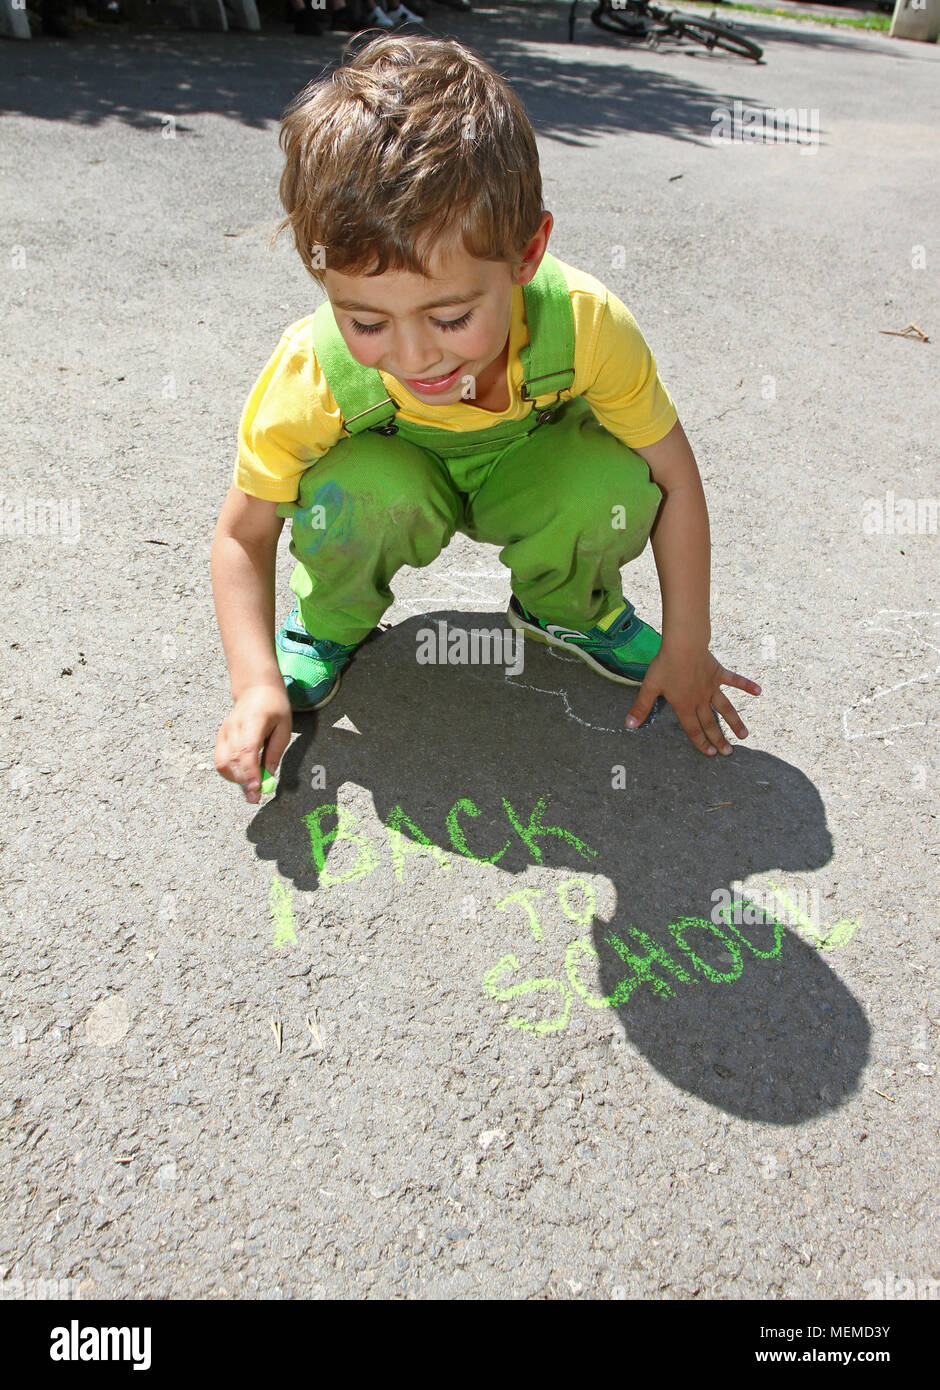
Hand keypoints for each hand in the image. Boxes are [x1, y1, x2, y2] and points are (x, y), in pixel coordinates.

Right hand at [215, 682, 291, 803]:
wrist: (256, 689)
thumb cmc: (274, 707)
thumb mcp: (284, 728)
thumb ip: (275, 752)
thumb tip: (270, 775)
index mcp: (253, 721)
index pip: (247, 750)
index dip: (250, 771)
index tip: (256, 788)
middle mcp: (233, 727)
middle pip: (231, 760)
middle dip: (243, 782)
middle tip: (256, 798)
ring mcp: (224, 732)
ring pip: (222, 763)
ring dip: (236, 779)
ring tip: (252, 786)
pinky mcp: (220, 738)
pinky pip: (220, 760)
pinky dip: (230, 773)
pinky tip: (243, 776)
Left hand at [625, 644, 760, 756]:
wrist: (683, 645)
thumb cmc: (665, 665)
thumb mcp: (649, 687)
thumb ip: (640, 707)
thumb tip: (629, 725)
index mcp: (684, 705)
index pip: (693, 729)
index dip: (701, 743)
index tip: (711, 754)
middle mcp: (700, 700)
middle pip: (711, 723)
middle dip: (719, 739)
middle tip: (729, 752)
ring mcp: (712, 687)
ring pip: (726, 708)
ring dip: (735, 722)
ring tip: (745, 735)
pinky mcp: (719, 673)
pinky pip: (735, 681)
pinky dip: (747, 685)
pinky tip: (759, 691)